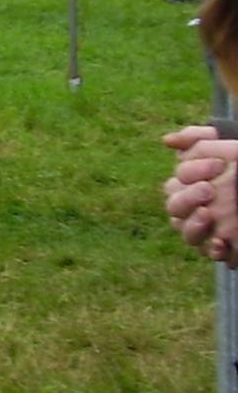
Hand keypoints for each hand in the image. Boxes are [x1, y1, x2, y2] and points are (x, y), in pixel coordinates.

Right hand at [164, 129, 237, 262]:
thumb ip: (197, 139)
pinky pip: (208, 253)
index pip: (176, 182)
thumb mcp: (226, 146)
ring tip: (209, 215)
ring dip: (193, 225)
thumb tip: (167, 141)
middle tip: (209, 190)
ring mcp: (207, 230)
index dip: (192, 172)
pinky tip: (220, 242)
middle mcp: (193, 210)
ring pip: (186, 234)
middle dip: (188, 199)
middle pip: (174, 208)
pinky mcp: (223, 249)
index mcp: (189, 186)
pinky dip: (212, 250)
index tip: (219, 165)